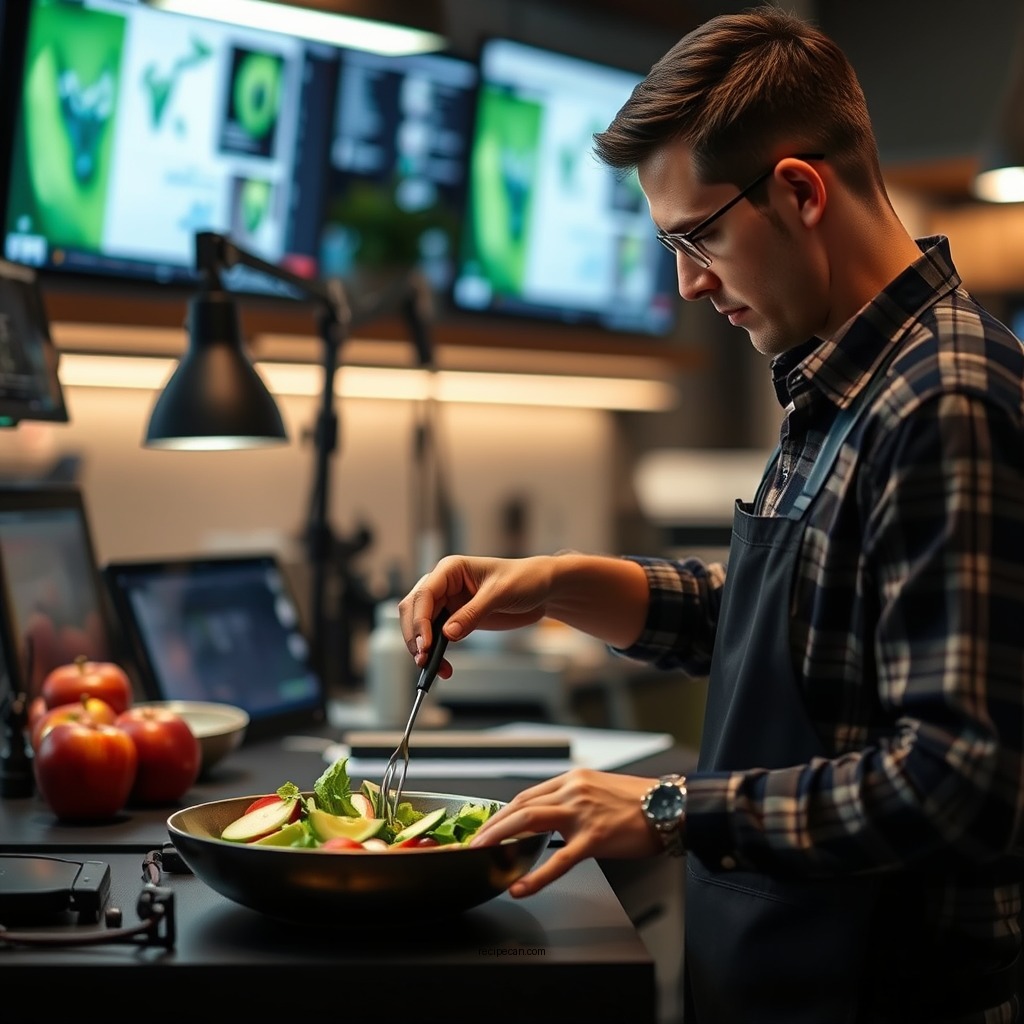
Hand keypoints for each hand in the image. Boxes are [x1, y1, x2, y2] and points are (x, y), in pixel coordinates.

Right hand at [399, 554, 555, 674]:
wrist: (541, 588)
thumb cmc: (524, 579)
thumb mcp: (500, 594)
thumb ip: (473, 613)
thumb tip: (448, 634)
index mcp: (451, 569)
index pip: (424, 594)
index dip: (420, 620)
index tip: (425, 644)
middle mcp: (444, 584)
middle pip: (415, 610)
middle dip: (415, 636)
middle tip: (424, 659)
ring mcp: (449, 602)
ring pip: (422, 626)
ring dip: (423, 647)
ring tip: (432, 667)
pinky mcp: (456, 618)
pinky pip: (437, 637)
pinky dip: (437, 652)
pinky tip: (443, 666)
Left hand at [469, 769, 662, 896]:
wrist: (670, 806)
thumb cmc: (639, 803)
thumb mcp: (599, 790)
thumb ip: (573, 800)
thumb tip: (550, 818)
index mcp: (573, 779)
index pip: (527, 795)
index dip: (502, 813)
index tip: (487, 828)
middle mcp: (573, 790)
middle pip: (520, 806)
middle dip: (492, 825)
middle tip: (474, 843)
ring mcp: (582, 812)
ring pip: (530, 821)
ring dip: (501, 839)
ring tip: (483, 855)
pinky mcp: (595, 836)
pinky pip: (560, 859)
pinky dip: (537, 874)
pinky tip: (522, 886)